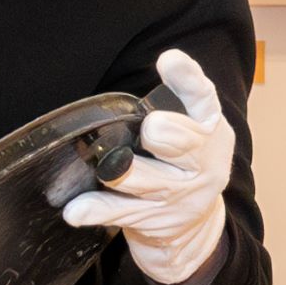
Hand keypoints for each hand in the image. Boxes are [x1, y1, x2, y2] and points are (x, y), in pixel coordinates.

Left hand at [62, 48, 237, 284]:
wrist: (195, 225)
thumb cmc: (185, 160)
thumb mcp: (194, 125)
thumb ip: (182, 94)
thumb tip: (169, 59)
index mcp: (209, 129)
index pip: (203, 98)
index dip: (187, 79)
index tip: (168, 60)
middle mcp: (201, 163)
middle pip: (182, 143)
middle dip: (162, 133)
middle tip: (151, 131)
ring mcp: (176, 195)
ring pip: (143, 179)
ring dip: (121, 172)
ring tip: (106, 170)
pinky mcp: (151, 219)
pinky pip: (118, 212)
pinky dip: (95, 210)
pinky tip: (76, 210)